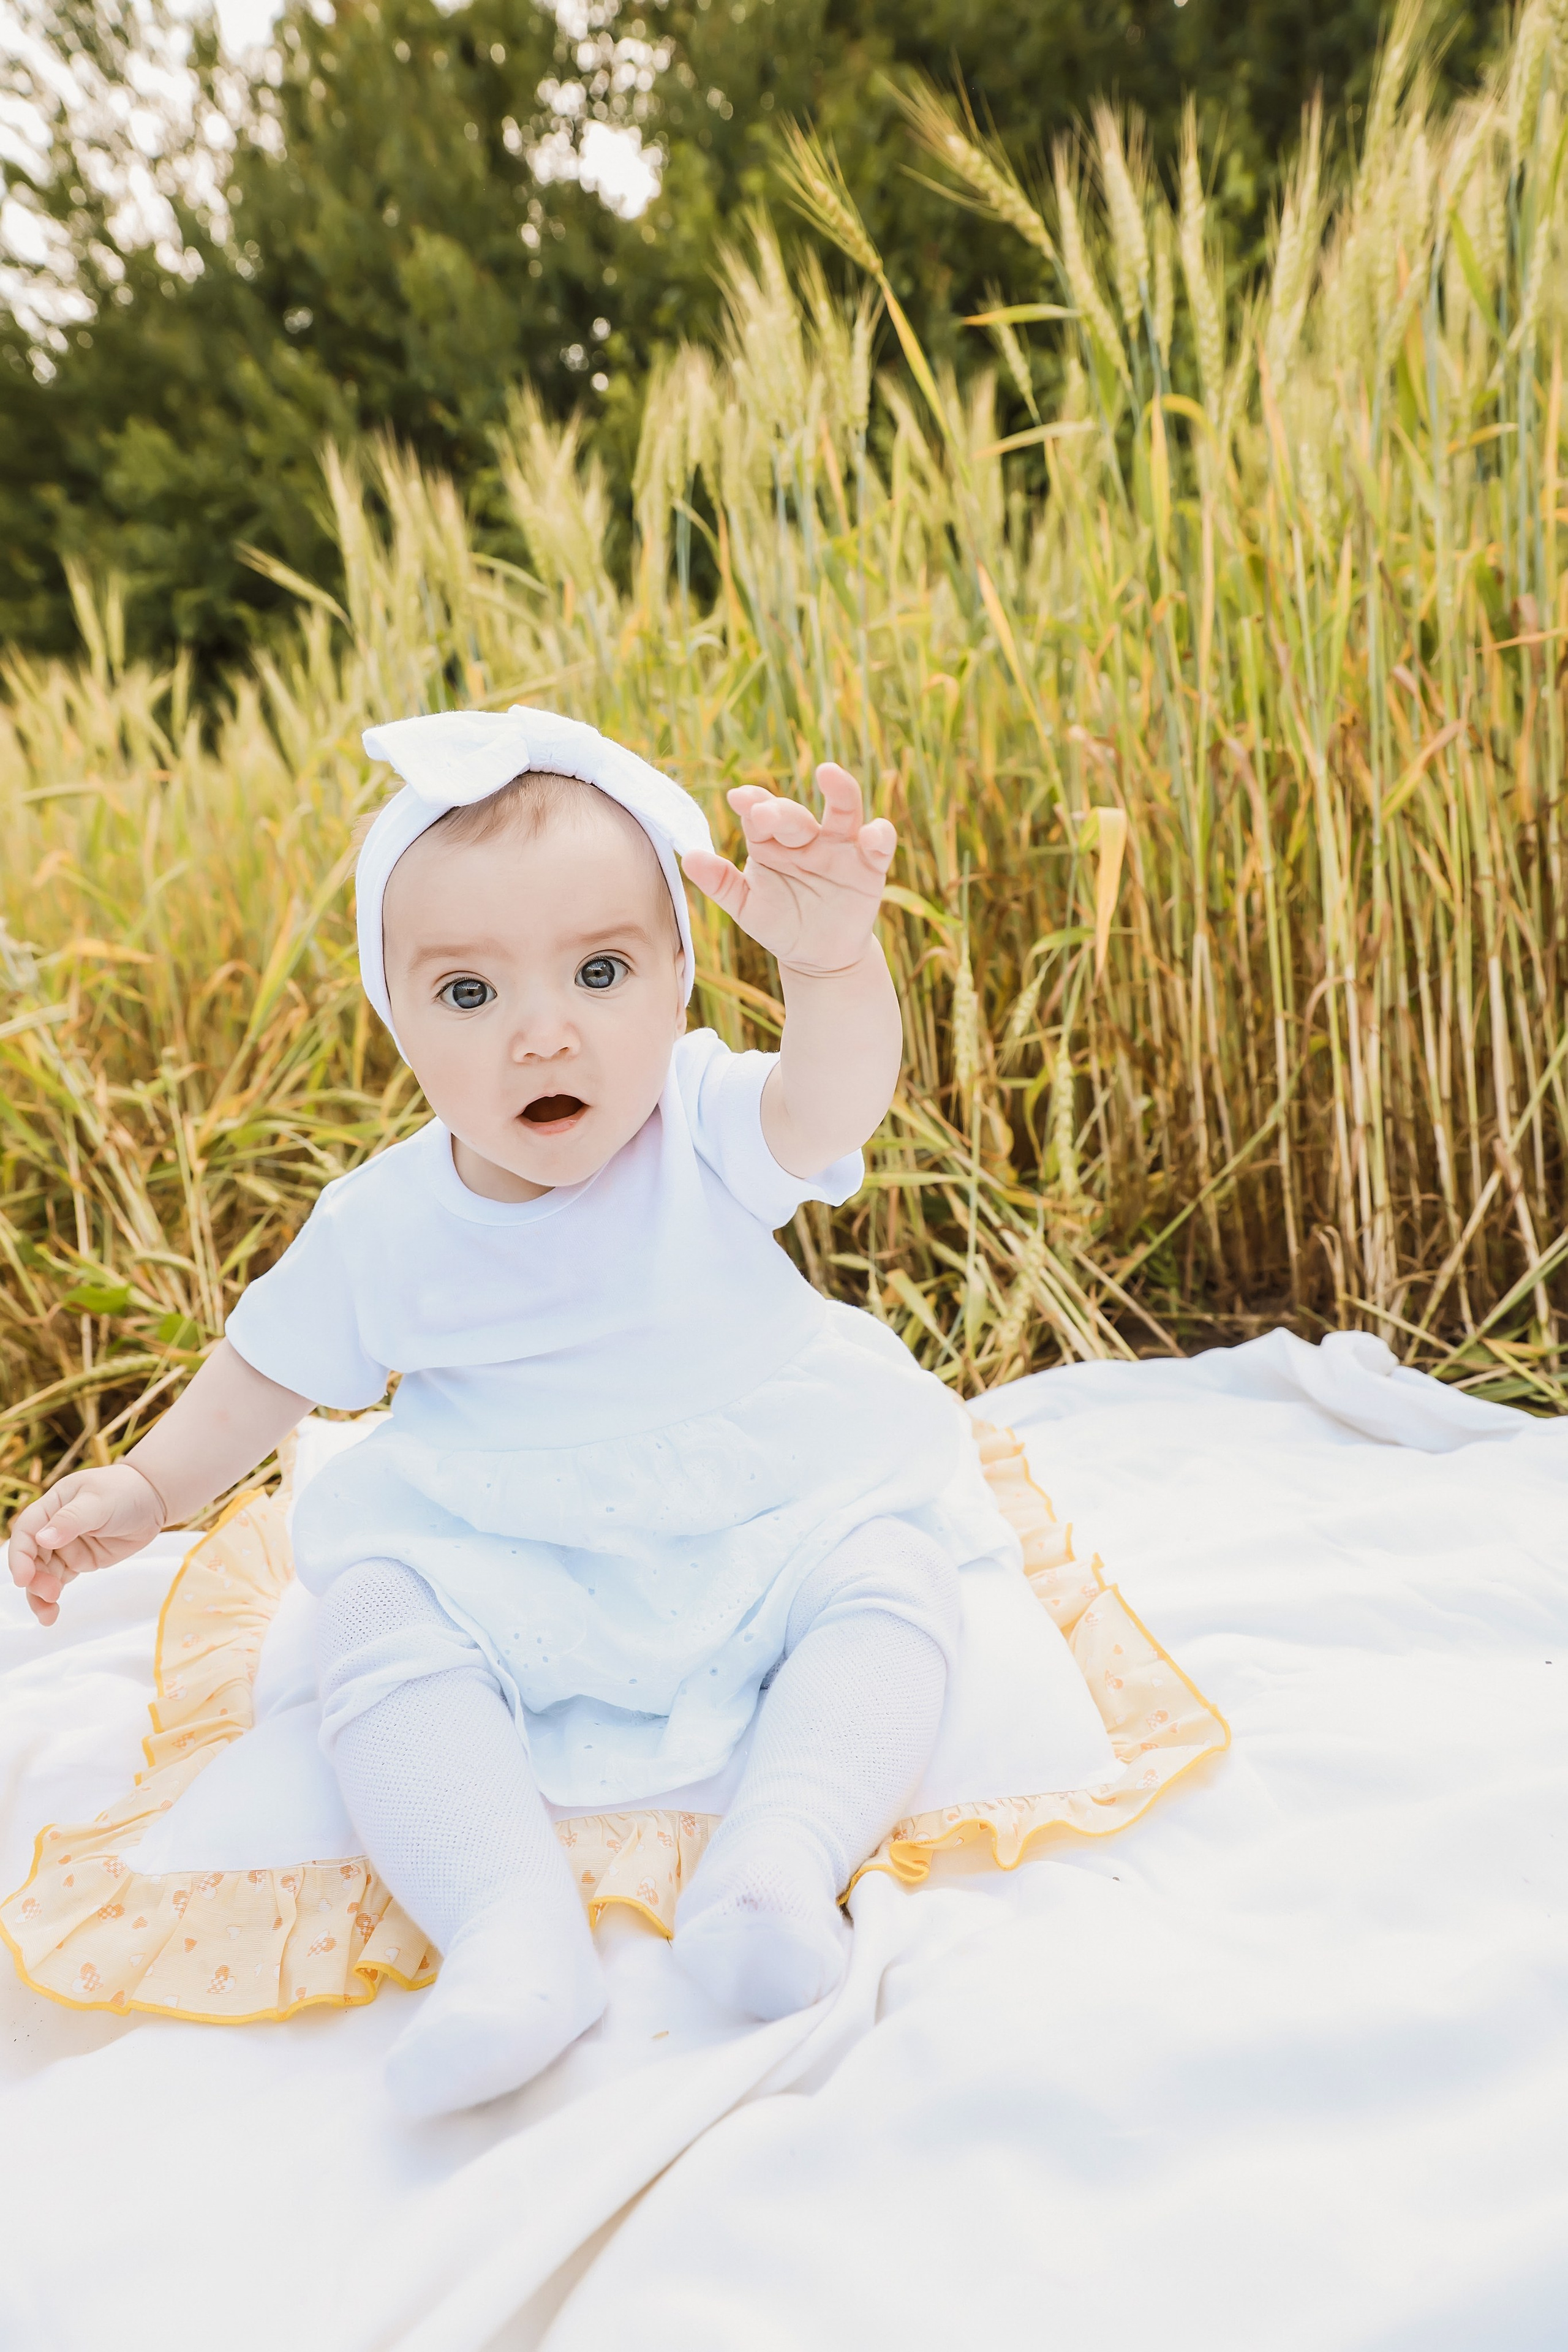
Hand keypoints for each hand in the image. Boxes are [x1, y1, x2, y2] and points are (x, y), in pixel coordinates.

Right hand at [7, 1465, 166, 1625]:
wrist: (153, 1498)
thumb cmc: (124, 1491)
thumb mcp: (98, 1502)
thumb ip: (71, 1520)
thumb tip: (43, 1539)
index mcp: (51, 1506)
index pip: (26, 1531)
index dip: (20, 1555)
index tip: (23, 1578)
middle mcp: (53, 1527)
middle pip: (31, 1557)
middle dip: (34, 1579)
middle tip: (50, 1593)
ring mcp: (66, 1546)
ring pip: (42, 1573)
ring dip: (40, 1594)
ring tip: (48, 1613)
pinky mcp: (79, 1561)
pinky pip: (59, 1581)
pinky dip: (52, 1598)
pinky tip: (50, 1614)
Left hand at [682, 763, 895, 976]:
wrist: (818, 958)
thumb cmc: (780, 924)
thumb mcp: (746, 907)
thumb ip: (720, 882)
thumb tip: (688, 857)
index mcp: (772, 842)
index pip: (760, 817)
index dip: (752, 805)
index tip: (737, 798)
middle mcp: (806, 837)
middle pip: (795, 816)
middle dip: (780, 811)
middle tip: (764, 812)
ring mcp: (839, 848)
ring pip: (842, 812)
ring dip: (839, 792)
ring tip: (829, 774)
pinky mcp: (869, 866)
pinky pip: (878, 845)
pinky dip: (879, 835)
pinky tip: (872, 833)